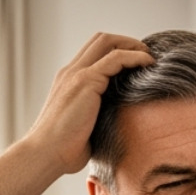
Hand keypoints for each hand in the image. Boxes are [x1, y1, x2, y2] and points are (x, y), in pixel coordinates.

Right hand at [25, 33, 154, 174]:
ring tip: (151, 59)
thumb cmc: (63, 150)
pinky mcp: (85, 81)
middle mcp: (71, 72)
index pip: (94, 52)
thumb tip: (120, 125)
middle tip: (147, 57)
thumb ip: (98, 116)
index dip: (119, 51)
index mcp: (70, 81)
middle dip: (128, 43)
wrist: (45, 154)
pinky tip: (149, 64)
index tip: (139, 64)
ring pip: (108, 42)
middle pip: (102, 40)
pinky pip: (116, 58)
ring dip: (133, 46)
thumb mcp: (85, 126)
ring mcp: (76, 74)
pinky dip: (136, 57)